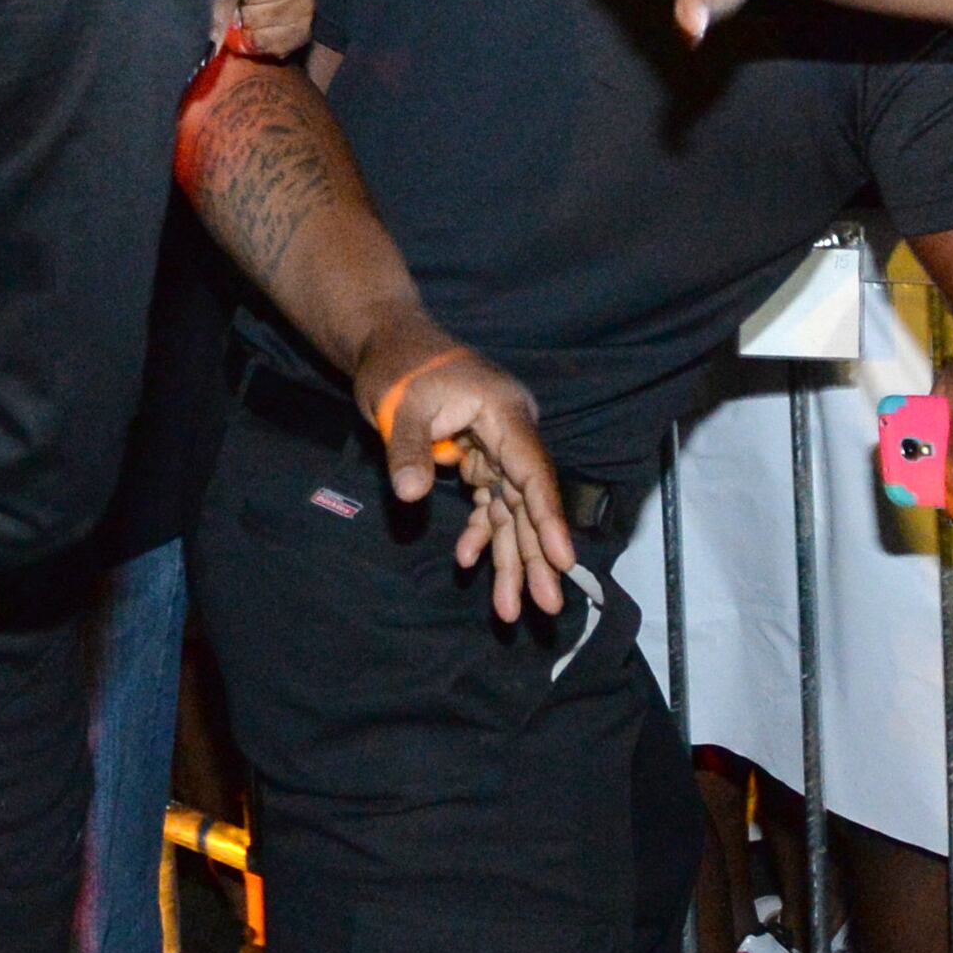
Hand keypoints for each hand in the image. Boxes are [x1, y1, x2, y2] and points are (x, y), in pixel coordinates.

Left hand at [356, 326, 577, 621]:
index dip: (548, 519)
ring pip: (511, 511)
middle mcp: (510, 432)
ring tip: (512, 609)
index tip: (563, 561)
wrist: (389, 343)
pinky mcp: (478, 458)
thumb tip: (411, 495)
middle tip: (546, 607)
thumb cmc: (398, 365)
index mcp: (503, 412)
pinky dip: (480, 532)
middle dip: (536, 557)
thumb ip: (408, 450)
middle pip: (527, 501)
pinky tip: (469, 561)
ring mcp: (496, 447)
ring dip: (510, 558)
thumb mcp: (398, 406)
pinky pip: (488, 503)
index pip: (532, 473)